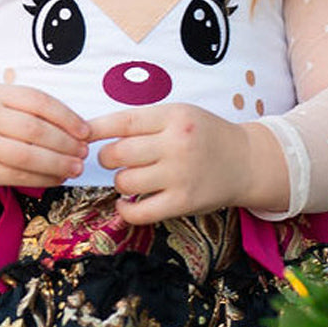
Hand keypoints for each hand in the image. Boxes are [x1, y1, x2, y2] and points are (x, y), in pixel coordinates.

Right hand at [0, 84, 89, 189]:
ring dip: (58, 164)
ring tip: (76, 167)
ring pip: (27, 157)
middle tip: (84, 152)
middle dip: (65, 144)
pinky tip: (58, 178)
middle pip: (35, 131)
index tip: (85, 130)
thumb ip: (34, 108)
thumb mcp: (2, 101)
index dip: (67, 117)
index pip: (38, 102)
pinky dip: (43, 179)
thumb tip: (80, 127)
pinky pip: (17, 177)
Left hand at [88, 104, 287, 223]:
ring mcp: (180, 175)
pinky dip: (125, 209)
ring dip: (120, 181)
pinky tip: (127, 203)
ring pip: (125, 182)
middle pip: (118, 153)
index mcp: (174, 117)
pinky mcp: (183, 202)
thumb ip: (145, 121)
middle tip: (115, 159)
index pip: (122, 122)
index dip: (96, 129)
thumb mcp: (180, 114)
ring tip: (131, 178)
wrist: (246, 162)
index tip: (81, 135)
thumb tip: (94, 131)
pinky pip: (138, 212)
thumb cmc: (205, 136)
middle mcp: (177, 144)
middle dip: (108, 158)